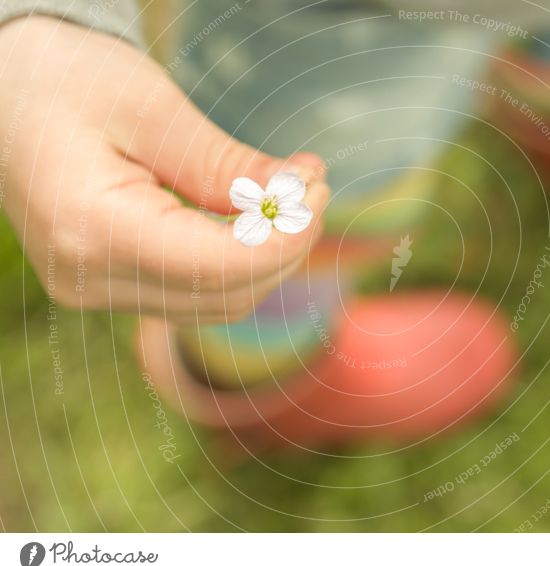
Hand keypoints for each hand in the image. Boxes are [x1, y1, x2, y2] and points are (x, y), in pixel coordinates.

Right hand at [0, 16, 328, 323]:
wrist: (8, 88)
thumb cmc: (68, 80)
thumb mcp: (152, 108)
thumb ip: (226, 164)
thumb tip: (299, 196)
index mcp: (92, 228)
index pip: (219, 268)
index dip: (285, 241)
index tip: (318, 194)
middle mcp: (88, 276)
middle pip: (224, 294)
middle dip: (285, 247)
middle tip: (313, 187)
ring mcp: (95, 287)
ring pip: (216, 302)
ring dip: (267, 257)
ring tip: (292, 194)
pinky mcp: (109, 282)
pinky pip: (194, 292)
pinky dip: (237, 261)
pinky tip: (255, 216)